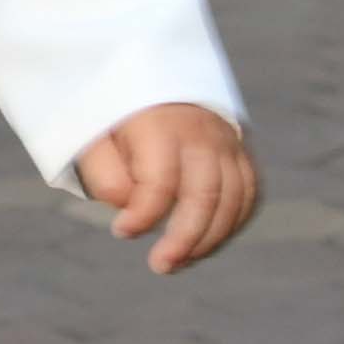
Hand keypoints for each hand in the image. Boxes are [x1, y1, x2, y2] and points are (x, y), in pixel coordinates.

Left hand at [79, 99, 258, 272]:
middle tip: (160, 265)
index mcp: (160, 124)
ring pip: (234, 200)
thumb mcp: (94, 139)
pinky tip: (204, 246)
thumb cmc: (117, 121)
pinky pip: (249, 195)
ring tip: (177, 262)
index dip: (144, 214)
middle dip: (184, 239)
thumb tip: (131, 207)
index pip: (161, 180)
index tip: (121, 231)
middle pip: (206, 194)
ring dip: (209, 240)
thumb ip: (105, 175)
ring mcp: (227, 142)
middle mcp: (202, 132)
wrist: (152, 78)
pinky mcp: (242, 153)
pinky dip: (232, 226)